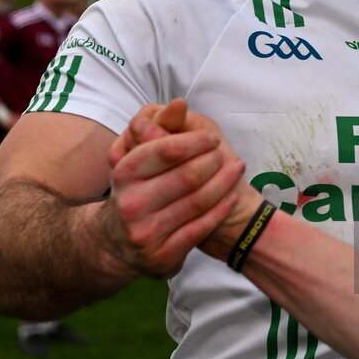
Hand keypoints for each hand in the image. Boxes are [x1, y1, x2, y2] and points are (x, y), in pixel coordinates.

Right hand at [102, 99, 245, 279]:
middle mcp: (130, 203)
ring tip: (238, 168)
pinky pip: (201, 227)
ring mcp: (144, 233)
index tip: (212, 138)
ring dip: (226, 183)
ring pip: (198, 202)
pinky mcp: (161, 256)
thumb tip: (180, 102)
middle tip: (228, 156)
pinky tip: (231, 196)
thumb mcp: (144, 156)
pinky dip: (221, 208)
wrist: (121, 244)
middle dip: (214, 162)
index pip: (167, 150)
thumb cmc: (142, 188)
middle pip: (188, 176)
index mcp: (125, 172)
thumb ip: (163, 126)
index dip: (196, 141)